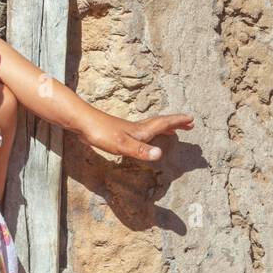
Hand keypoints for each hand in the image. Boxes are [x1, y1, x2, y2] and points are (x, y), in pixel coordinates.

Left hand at [78, 111, 193, 161]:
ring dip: (164, 127)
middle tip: (189, 123)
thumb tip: (160, 154)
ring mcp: (127, 129)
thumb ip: (141, 150)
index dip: (178, 122)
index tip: (191, 119)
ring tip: (173, 130)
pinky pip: (141, 131)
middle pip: (160, 123)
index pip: (164, 124)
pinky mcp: (119, 132)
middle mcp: (137, 128)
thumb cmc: (101, 133)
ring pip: (151, 126)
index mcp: (141, 131)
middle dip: (175, 123)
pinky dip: (150, 132)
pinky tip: (144, 137)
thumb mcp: (123, 145)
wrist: (82, 123)